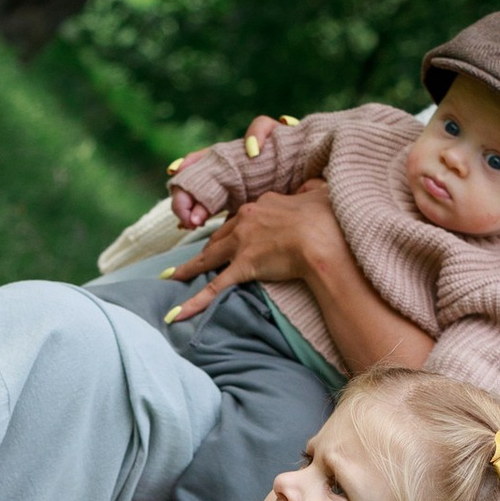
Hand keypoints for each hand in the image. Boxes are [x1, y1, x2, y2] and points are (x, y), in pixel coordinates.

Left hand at [163, 179, 336, 324]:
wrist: (322, 236)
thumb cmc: (325, 218)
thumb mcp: (319, 194)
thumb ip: (311, 190)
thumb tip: (313, 187)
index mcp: (262, 204)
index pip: (242, 218)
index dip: (237, 228)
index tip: (236, 235)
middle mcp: (245, 221)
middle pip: (220, 236)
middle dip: (209, 247)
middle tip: (200, 258)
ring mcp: (241, 244)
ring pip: (208, 257)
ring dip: (189, 268)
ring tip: (174, 276)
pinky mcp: (243, 267)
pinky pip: (214, 288)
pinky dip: (194, 302)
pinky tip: (177, 313)